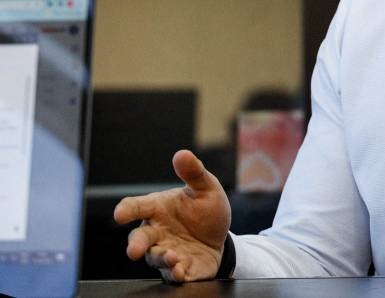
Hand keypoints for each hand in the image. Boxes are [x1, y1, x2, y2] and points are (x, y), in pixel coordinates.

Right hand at [113, 149, 231, 281]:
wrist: (221, 237)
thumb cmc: (205, 210)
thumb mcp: (206, 188)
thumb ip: (194, 173)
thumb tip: (182, 154)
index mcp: (158, 209)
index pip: (136, 207)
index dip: (127, 210)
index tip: (120, 213)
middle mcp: (157, 232)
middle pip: (139, 239)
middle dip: (135, 245)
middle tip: (134, 250)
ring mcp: (167, 252)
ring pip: (155, 259)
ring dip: (161, 259)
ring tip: (172, 256)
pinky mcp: (181, 269)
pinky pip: (174, 275)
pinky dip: (176, 274)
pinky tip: (181, 271)